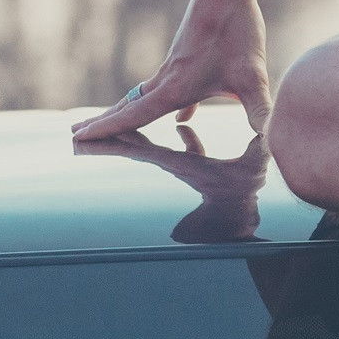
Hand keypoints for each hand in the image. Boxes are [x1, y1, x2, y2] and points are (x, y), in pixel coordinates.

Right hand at [70, 0, 269, 140]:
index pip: (133, 117)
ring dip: (125, 113)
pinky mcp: (186, 59)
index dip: (106, 130)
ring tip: (108, 124)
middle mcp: (167, 80)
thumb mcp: (252, 76)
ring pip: (142, 97)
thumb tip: (273, 142)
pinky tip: (185, 116)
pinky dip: (159, 104)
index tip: (77, 138)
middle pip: (127, 108)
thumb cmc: (236, 28)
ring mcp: (174, 68)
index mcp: (174, 89)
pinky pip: (163, 88)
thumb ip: (261, 111)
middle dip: (103, 124)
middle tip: (73, 135)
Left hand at [81, 126, 270, 242]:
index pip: (142, 150)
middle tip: (72, 139)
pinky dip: (152, 137)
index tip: (88, 141)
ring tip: (92, 134)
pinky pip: (159, 147)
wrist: (240, 212)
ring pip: (140, 147)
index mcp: (180, 163)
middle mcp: (171, 164)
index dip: (116, 143)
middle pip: (130, 150)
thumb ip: (258, 147)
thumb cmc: (245, 189)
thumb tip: (267, 134)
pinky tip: (177, 126)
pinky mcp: (183, 163)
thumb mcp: (252, 165)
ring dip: (118, 139)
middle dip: (102, 144)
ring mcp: (175, 164)